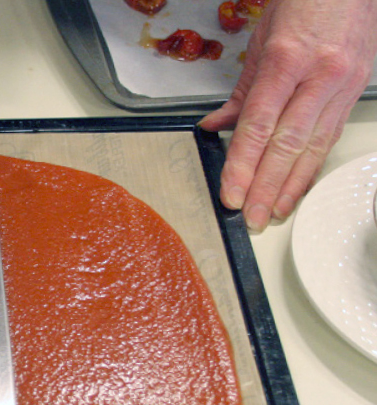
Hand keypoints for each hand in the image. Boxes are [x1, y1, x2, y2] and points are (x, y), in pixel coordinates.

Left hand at [199, 0, 376, 231]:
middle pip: (286, 144)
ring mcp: (342, 85)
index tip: (231, 193)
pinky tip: (299, 188)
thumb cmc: (304, 4)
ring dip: (291, 185)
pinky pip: (330, 137)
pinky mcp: (356, 91)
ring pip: (313, 147)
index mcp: (286, 60)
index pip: (259, 126)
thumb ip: (240, 92)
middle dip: (266, 186)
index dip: (243, 165)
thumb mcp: (260, 41)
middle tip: (250, 216)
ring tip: (273, 212)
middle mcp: (319, 76)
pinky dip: (312, 166)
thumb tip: (214, 127)